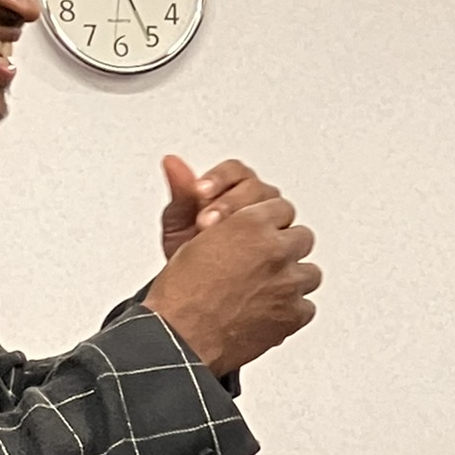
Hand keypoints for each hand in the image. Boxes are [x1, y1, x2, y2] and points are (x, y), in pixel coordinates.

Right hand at [145, 194, 320, 376]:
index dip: (268, 224)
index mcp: (251, 224)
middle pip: (301, 237)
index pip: (281, 209)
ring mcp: (289, 284)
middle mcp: (276, 250)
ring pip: (309, 273)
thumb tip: (176, 164)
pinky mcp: (293, 315)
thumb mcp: (182, 235)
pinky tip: (270, 311)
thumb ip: (189, 199)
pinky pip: (307, 307)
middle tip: (263, 262)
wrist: (181, 338)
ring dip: (292, 279)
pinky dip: (291, 310)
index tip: (260, 234)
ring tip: (267, 289)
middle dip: (284, 249)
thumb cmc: (180, 293)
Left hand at [158, 155, 281, 258]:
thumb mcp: (178, 225)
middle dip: (230, 204)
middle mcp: (259, 203)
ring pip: (275, 212)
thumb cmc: (190, 256)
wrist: (200, 293)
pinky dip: (265, 250)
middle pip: (257, 189)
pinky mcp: (283, 249)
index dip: (219, 179)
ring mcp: (275, 225)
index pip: (235, 171)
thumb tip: (171, 161)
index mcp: (235, 187)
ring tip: (221, 243)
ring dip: (249, 226)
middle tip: (206, 222)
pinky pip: (282, 243)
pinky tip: (245, 261)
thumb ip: (181, 194)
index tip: (199, 190)